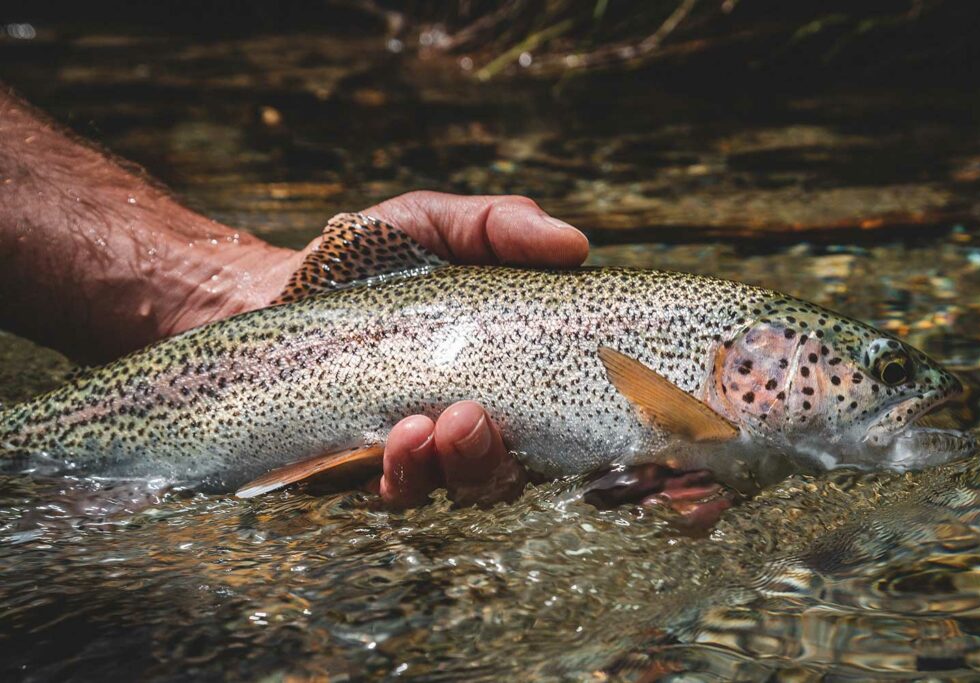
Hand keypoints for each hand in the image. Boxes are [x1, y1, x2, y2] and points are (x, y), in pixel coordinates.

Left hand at [274, 192, 586, 508]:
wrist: (279, 284)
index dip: (586, 429)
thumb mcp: (440, 224)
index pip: (559, 417)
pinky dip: (404, 472)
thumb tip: (576, 244)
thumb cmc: (370, 256)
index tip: (584, 403)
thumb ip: (503, 226)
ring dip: (455, 464)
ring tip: (428, 425)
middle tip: (469, 414)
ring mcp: (422, 448)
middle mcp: (471, 419)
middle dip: (495, 452)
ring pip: (459, 484)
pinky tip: (397, 435)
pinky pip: (398, 489)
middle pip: (512, 468)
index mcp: (503, 373)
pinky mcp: (366, 465)